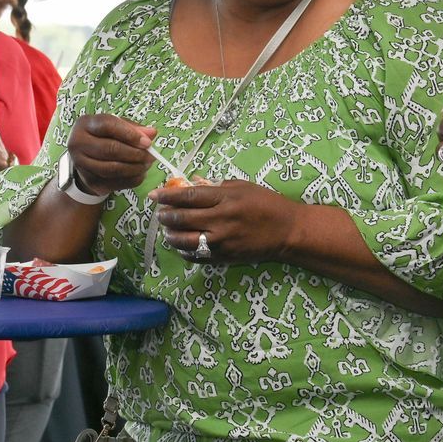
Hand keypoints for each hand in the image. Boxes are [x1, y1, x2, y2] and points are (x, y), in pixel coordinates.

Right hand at [65, 114, 155, 194]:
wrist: (85, 160)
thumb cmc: (103, 138)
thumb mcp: (116, 127)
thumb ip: (133, 128)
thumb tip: (152, 133)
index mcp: (85, 124)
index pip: (108, 125)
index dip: (130, 134)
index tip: (147, 142)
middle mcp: (77, 143)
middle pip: (110, 149)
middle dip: (135, 153)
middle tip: (150, 156)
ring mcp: (81, 164)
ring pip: (112, 168)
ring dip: (134, 168)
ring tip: (146, 165)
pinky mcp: (90, 181)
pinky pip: (115, 182)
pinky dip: (132, 179)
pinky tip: (140, 173)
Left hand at [152, 179, 301, 264]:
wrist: (288, 231)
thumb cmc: (266, 204)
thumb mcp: (242, 187)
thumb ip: (215, 187)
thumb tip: (192, 184)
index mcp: (225, 199)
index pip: (188, 196)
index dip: (167, 196)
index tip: (154, 195)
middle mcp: (221, 220)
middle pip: (182, 218)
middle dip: (166, 216)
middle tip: (160, 214)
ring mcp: (221, 241)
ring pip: (185, 240)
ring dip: (171, 235)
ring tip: (167, 230)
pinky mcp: (224, 257)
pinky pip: (196, 256)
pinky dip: (184, 251)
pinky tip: (181, 245)